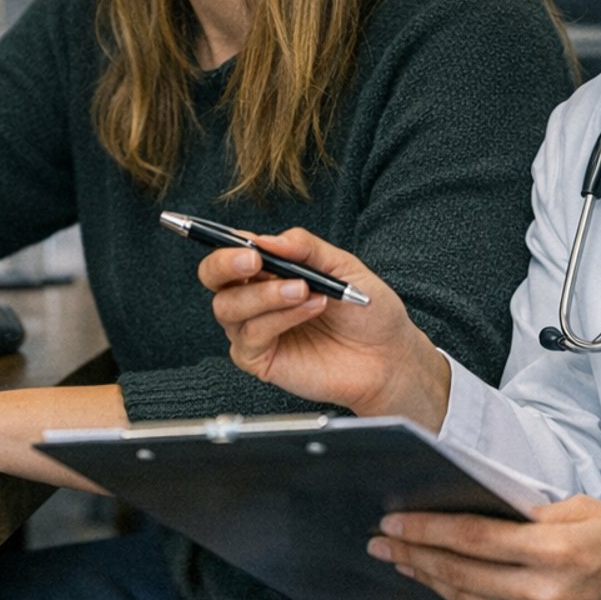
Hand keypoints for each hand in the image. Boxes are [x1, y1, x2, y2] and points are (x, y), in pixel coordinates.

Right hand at [198, 227, 448, 425]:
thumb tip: (266, 238)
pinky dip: (278, 318)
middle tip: (255, 260)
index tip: (249, 244)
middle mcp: (253, 298)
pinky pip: (251, 336)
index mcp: (268, 271)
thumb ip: (305, 247)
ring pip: (228, 307)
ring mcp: (254, 330)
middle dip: (225, 265)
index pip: (229, 251)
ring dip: (265, 294)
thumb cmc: (366, 310)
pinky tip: (310, 309)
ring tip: (304, 290)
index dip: (229, 244)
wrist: (388, 355)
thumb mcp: (342, 265)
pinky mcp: (260, 360)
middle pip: (212, 277)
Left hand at [366, 495, 600, 599]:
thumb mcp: (583, 507)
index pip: (473, 537)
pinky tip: (443, 584)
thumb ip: (527, 510)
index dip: (426, 528)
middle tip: (380, 540)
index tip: (393, 519)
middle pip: (462, 572)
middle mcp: (549, 592)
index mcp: (558, 549)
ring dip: (430, 580)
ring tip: (401, 560)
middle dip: (414, 554)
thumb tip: (474, 502)